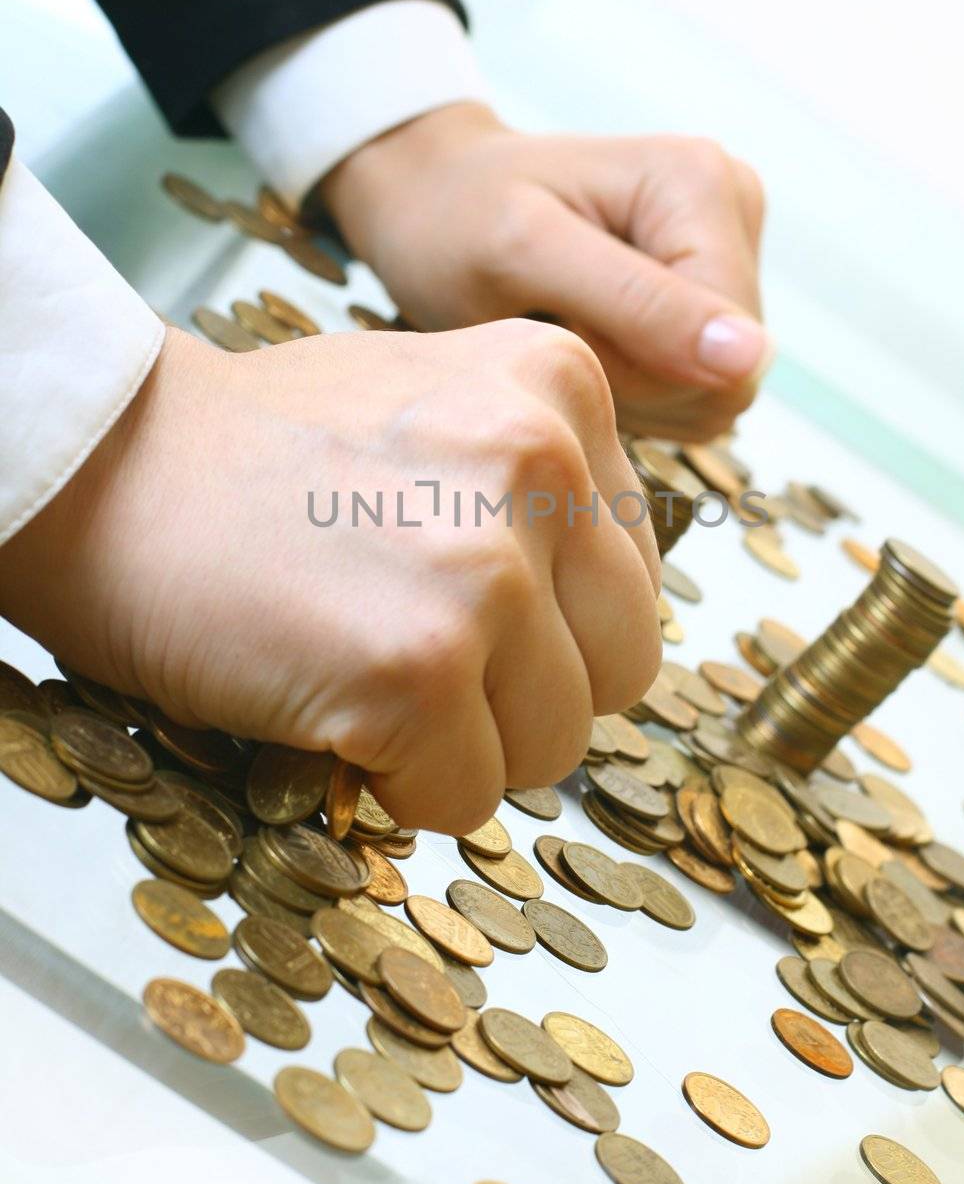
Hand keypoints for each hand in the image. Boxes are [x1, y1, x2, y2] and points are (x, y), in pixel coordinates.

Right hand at [0, 322, 659, 833]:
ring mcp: (484, 568)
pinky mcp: (417, 669)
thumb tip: (603, 616)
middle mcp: (543, 462)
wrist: (108, 465)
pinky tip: (335, 712)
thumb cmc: (264, 451)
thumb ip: (545, 487)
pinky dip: (400, 785)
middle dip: (531, 693)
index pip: (635, 575)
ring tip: (369, 677)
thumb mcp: (445, 403)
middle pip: (622, 665)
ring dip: (467, 744)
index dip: (554, 622)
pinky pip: (466, 796)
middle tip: (430, 665)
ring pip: (556, 744)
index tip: (469, 611)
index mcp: (563, 387)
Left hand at [322, 103, 770, 438]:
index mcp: (704, 182)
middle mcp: (735, 205)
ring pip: (715, 388)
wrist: (430, 196)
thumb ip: (639, 305)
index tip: (562, 329)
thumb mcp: (527, 257)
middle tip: (557, 330)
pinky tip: (587, 338)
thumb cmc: (455, 219)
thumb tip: (751, 358)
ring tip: (567, 328)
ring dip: (633, 387)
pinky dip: (635, 385)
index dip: (643, 374)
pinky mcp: (711, 288)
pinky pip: (698, 385)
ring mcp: (730, 246)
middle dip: (636, 379)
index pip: (729, 349)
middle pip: (729, 372)